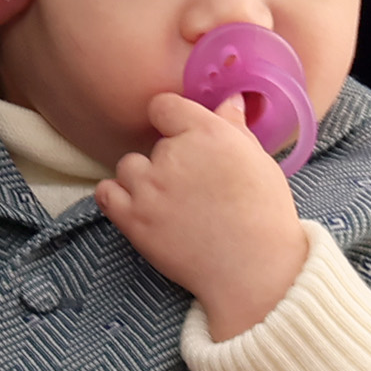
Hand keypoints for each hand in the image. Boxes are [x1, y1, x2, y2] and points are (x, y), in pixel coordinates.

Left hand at [97, 96, 308, 338]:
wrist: (254, 269)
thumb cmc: (265, 215)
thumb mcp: (259, 161)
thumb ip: (236, 127)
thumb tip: (230, 101)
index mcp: (207, 134)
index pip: (164, 106)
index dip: (171, 119)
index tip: (181, 135)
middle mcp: (174, 155)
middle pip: (155, 144)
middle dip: (170, 161)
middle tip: (193, 188)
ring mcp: (149, 187)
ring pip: (129, 167)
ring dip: (143, 180)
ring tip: (170, 203)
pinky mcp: (133, 218)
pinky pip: (106, 193)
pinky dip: (118, 198)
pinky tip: (138, 208)